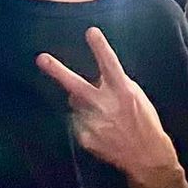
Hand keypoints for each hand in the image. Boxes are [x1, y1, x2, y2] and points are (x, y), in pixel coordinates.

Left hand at [37, 27, 180, 187]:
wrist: (146, 156)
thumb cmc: (144, 122)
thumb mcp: (136, 97)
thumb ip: (116, 84)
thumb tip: (97, 77)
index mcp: (123, 91)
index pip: (110, 64)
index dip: (100, 47)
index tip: (90, 31)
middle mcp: (106, 105)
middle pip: (76, 85)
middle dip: (57, 71)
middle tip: (41, 58)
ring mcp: (93, 122)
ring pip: (76, 103)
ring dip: (84, 104)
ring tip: (103, 116)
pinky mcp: (85, 136)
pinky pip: (78, 121)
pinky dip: (86, 122)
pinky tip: (101, 130)